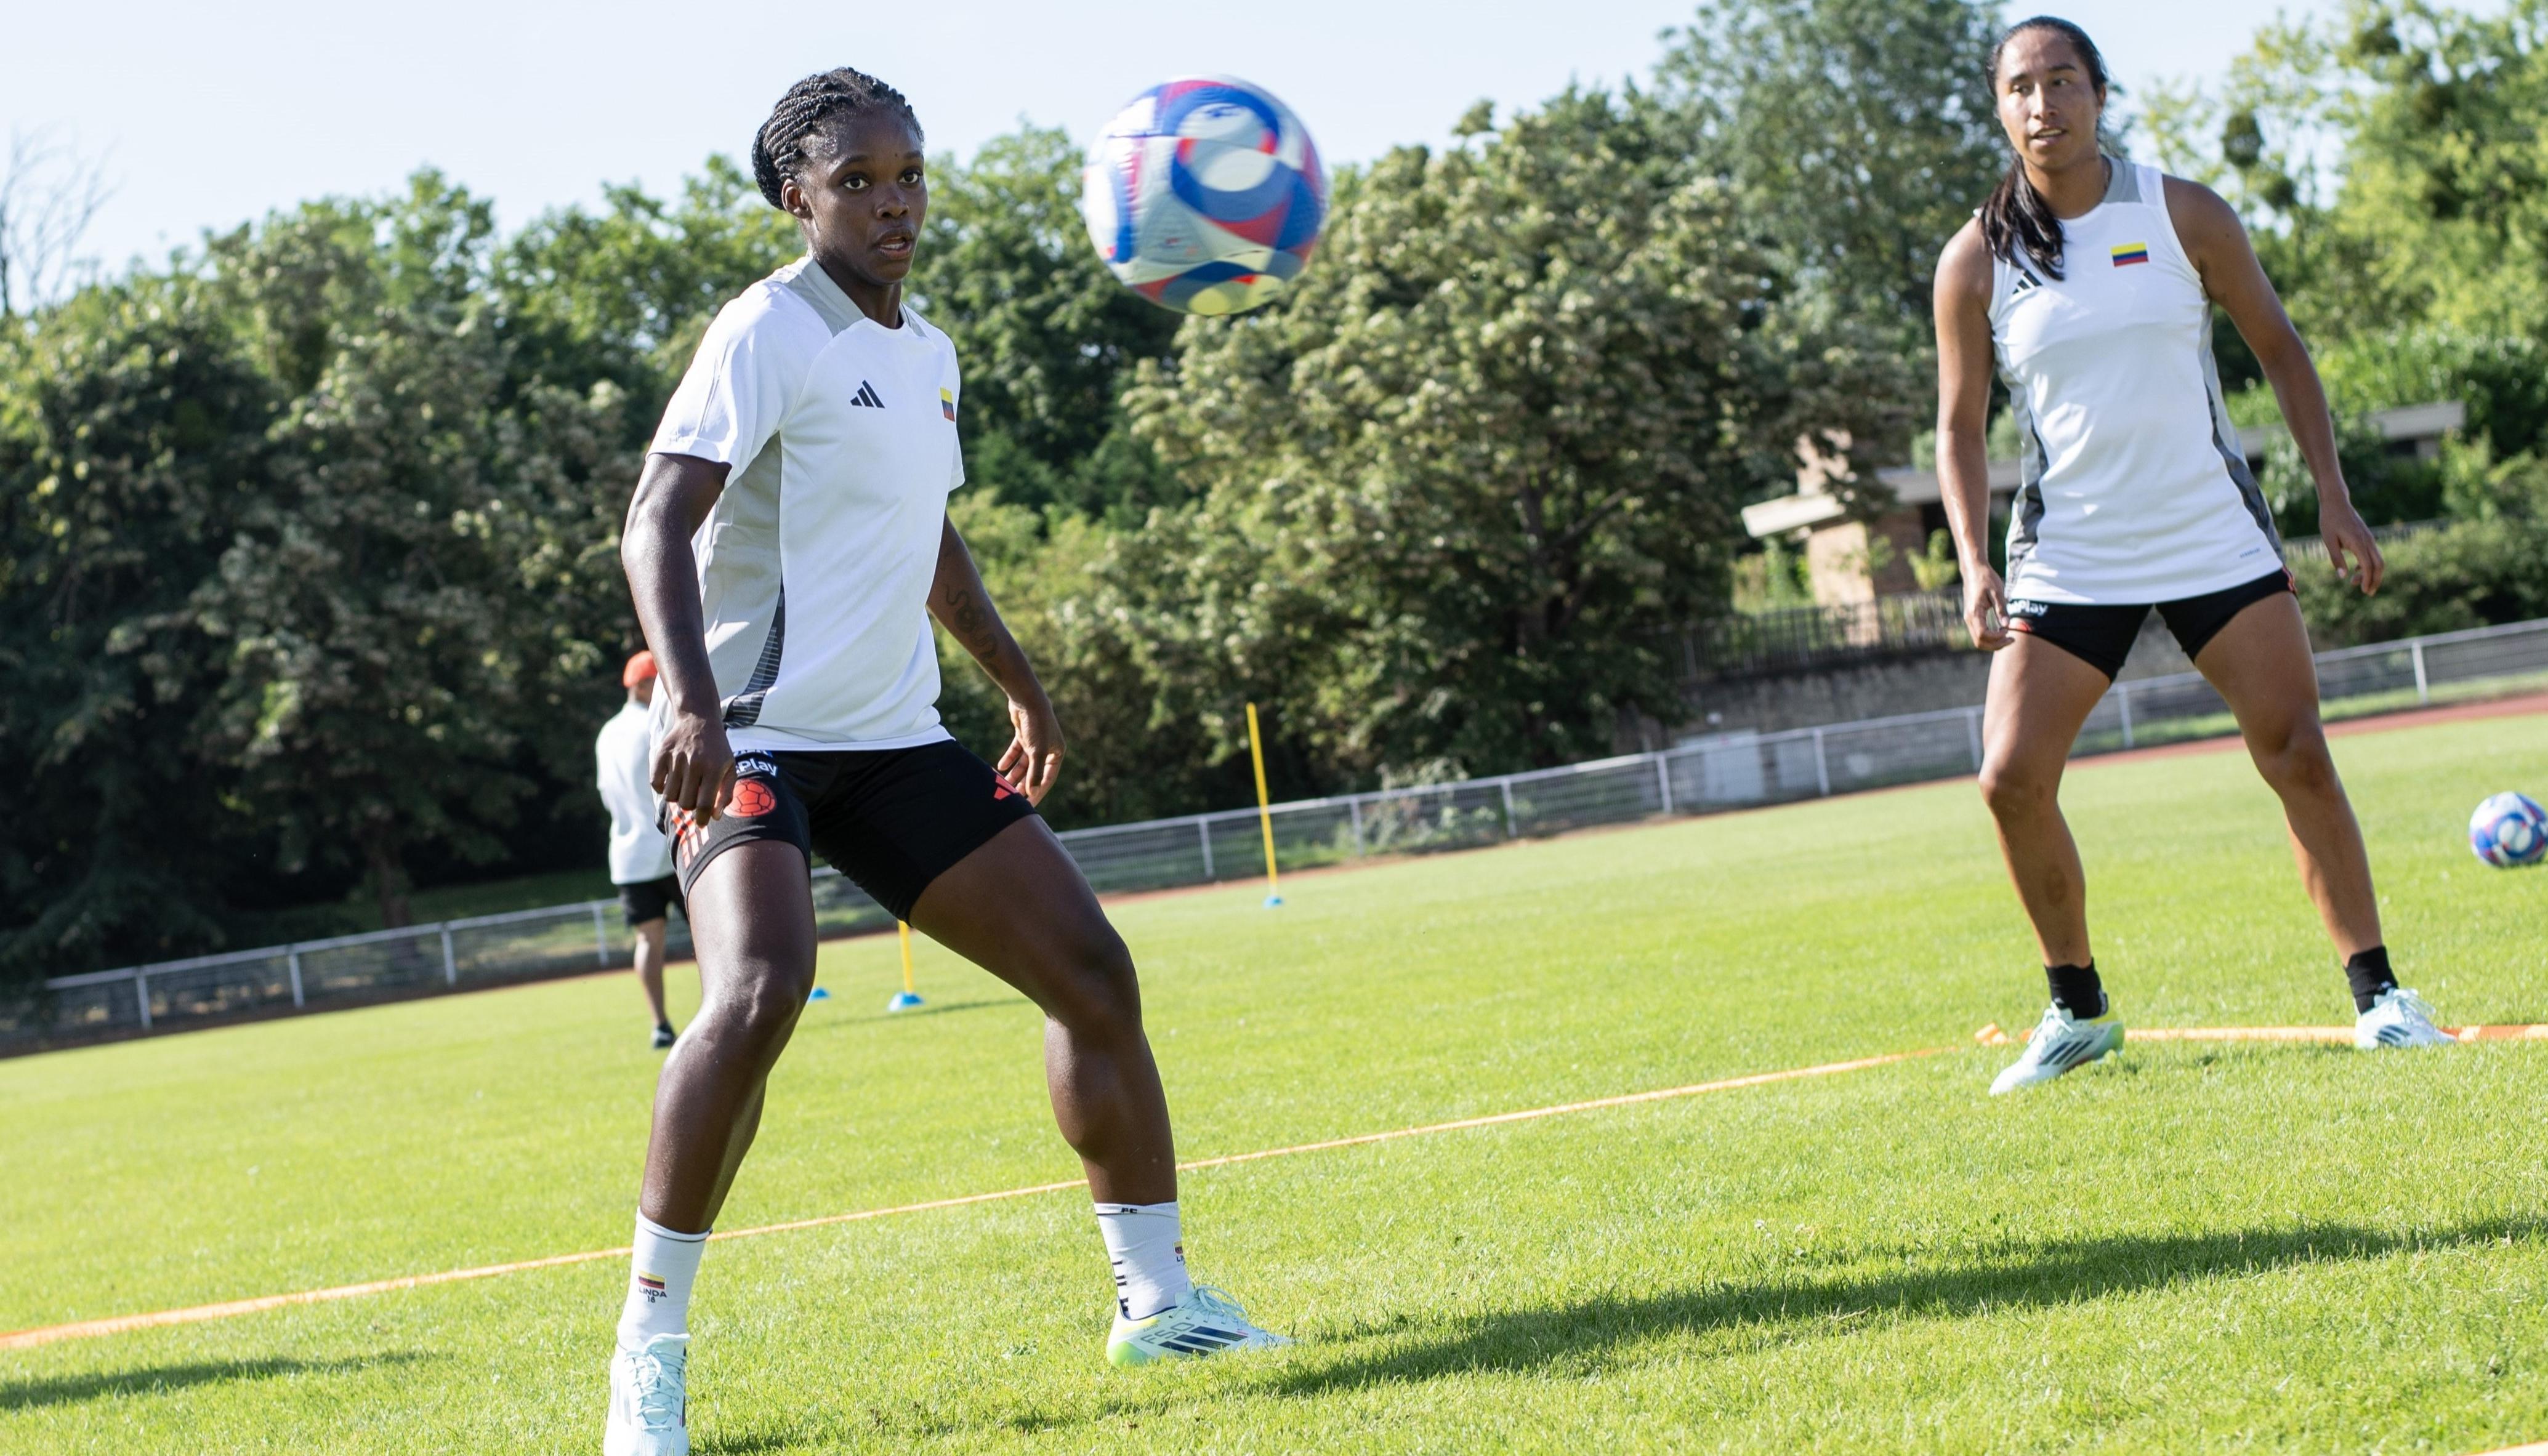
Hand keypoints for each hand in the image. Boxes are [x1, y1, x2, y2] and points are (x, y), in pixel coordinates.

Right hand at [652, 707, 734, 825]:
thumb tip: (714, 817)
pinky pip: (655, 784)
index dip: (703, 819)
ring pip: (670, 796)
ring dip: (677, 797)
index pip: (705, 804)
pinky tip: (672, 780)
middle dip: (691, 806)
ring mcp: (676, 758)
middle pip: (686, 803)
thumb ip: (726, 794)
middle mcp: (695, 763)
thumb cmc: (717, 750)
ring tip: (684, 786)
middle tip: (694, 797)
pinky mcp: (660, 754)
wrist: (699, 720)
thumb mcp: (730, 768)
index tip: (701, 823)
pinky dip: (661, 787)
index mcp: (714, 768)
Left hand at [996, 691, 1064, 805]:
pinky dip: (1009, 759)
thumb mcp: (1037, 752)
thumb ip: (1034, 773)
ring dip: (1014, 773)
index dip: (1037, 791)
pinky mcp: (1023, 735)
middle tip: (1012, 797)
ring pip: (1024, 763)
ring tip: (1003, 783)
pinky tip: (1000, 767)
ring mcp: (1035, 742)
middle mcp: (1047, 748)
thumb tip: (1032, 792)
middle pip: (1034, 771)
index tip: (1028, 804)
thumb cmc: (1037, 725)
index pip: (1047, 778)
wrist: (1027, 700)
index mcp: (1056, 753)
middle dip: (1023, 783)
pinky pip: (1016, 751)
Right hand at [1963, 565, 2013, 650]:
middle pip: (1979, 642)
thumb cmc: (1986, 578)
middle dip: (1996, 644)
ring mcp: (1968, 618)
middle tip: (2011, 639)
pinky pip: (1978, 633)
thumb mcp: (1997, 592)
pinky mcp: (1971, 617)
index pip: (1983, 634)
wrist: (1973, 570)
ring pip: (1978, 640)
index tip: (2008, 630)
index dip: (1996, 637)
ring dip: (1993, 643)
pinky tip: (2000, 631)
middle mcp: (1968, 618)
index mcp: (1974, 612)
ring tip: (2008, 637)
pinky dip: (1989, 637)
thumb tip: (2007, 625)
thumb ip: (2001, 609)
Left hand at [2316, 499, 2384, 594]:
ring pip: (2377, 559)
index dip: (2368, 580)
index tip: (2364, 591)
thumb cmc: (2329, 521)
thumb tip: (2342, 576)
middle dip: (2376, 580)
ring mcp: (2369, 538)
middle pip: (2379, 564)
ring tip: (2356, 583)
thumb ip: (2336, 558)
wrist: (2336, 503)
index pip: (2368, 566)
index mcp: (2359, 543)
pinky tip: (2357, 571)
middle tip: (2368, 592)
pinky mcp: (2366, 537)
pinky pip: (2372, 554)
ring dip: (2371, 573)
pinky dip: (2368, 565)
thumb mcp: (2328, 540)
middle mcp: (2367, 541)